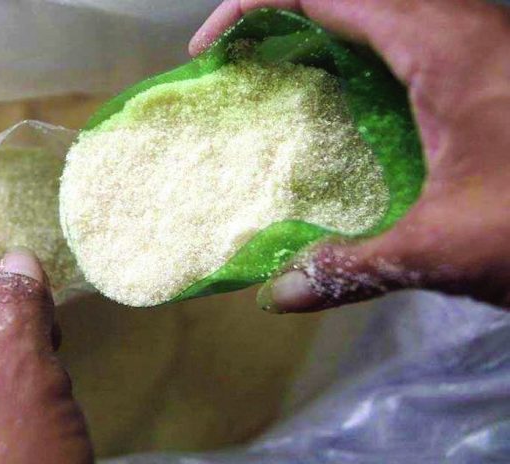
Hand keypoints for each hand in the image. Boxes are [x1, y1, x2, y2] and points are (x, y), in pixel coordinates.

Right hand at [191, 0, 509, 312]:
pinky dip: (355, 61)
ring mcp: (478, 39)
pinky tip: (343, 113)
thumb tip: (277, 296)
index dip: (249, 10)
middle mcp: (458, 22)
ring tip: (276, 88)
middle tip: (238, 72)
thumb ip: (354, 267)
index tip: (210, 55)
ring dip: (316, 38)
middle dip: (276, 22)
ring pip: (375, 15)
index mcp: (440, 42)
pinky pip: (402, 41)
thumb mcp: (447, 247)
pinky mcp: (488, 65)